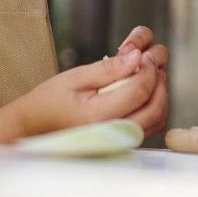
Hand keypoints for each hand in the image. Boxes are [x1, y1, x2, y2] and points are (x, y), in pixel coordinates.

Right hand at [15, 45, 159, 136]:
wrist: (36, 126)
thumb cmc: (51, 100)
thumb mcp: (76, 77)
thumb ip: (108, 68)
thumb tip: (138, 56)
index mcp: (98, 116)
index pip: (139, 91)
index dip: (147, 69)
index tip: (143, 53)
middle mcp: (112, 133)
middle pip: (155, 108)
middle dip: (159, 81)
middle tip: (150, 61)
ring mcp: (119, 142)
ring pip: (158, 119)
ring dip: (161, 94)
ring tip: (148, 73)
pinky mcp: (123, 142)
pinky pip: (151, 126)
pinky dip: (154, 106)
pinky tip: (143, 90)